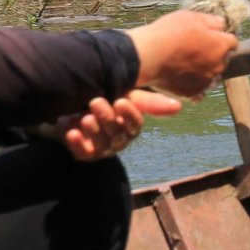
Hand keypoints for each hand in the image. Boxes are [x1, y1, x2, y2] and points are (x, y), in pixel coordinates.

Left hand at [57, 91, 182, 162]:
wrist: (74, 104)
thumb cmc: (105, 98)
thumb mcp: (127, 95)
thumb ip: (149, 102)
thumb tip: (178, 106)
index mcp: (131, 126)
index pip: (135, 123)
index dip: (129, 114)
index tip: (120, 101)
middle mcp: (119, 140)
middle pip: (116, 133)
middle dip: (107, 118)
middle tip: (96, 101)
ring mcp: (102, 149)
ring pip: (101, 144)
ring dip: (94, 131)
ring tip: (85, 117)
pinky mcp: (84, 154)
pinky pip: (82, 153)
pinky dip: (76, 144)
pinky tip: (71, 132)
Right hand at [128, 9, 237, 96]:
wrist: (148, 57)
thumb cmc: (169, 33)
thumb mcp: (191, 17)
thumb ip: (212, 21)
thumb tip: (222, 24)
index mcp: (221, 46)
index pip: (232, 42)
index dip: (220, 38)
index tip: (210, 37)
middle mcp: (218, 66)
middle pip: (222, 59)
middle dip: (213, 55)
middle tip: (194, 50)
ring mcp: (206, 81)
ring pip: (210, 75)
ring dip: (203, 70)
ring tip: (185, 64)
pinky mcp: (192, 92)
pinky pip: (197, 89)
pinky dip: (192, 84)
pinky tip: (181, 76)